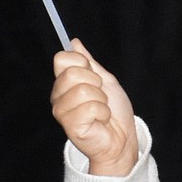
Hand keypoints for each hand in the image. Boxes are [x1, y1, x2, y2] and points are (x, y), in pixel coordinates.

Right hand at [51, 38, 137, 174]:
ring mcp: (62, 112)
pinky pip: (90, 107)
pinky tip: (101, 121)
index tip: (95, 76)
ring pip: (82, 90)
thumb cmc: (114, 112)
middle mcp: (59, 96)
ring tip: (102, 111)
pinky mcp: (70, 125)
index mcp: (65, 83)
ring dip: (101, 100)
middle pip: (72, 73)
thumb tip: (74, 42)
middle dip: (96, 83)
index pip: (62, 58)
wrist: (122, 139)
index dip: (83, 63)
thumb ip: (89, 62)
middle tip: (101, 97)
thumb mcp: (105, 80)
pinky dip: (103, 113)